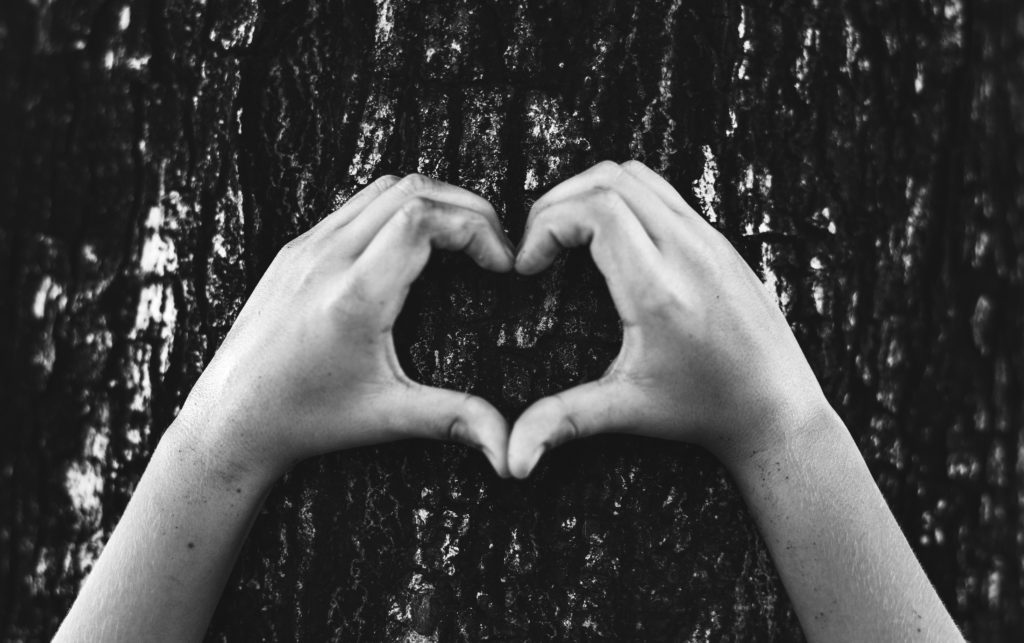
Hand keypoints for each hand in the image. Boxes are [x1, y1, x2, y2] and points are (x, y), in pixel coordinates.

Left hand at [175, 174, 515, 478]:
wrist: (229, 418)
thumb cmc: (307, 419)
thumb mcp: (388, 417)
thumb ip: (455, 420)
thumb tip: (511, 448)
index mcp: (354, 295)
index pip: (424, 218)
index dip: (476, 228)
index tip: (502, 264)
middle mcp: (328, 258)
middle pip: (412, 189)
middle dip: (467, 207)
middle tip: (496, 245)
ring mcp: (307, 247)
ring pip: (383, 188)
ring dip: (433, 201)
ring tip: (464, 241)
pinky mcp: (295, 249)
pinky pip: (355, 205)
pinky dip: (399, 208)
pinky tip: (416, 246)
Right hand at [507, 160, 829, 476]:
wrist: (778, 410)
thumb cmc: (705, 410)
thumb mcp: (627, 410)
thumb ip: (562, 422)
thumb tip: (511, 460)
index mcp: (659, 288)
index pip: (596, 208)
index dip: (546, 224)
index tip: (527, 267)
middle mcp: (688, 250)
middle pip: (609, 178)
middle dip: (557, 202)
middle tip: (537, 246)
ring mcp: (709, 238)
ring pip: (637, 175)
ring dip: (589, 192)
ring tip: (565, 238)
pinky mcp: (720, 240)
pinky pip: (663, 192)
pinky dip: (621, 198)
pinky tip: (607, 243)